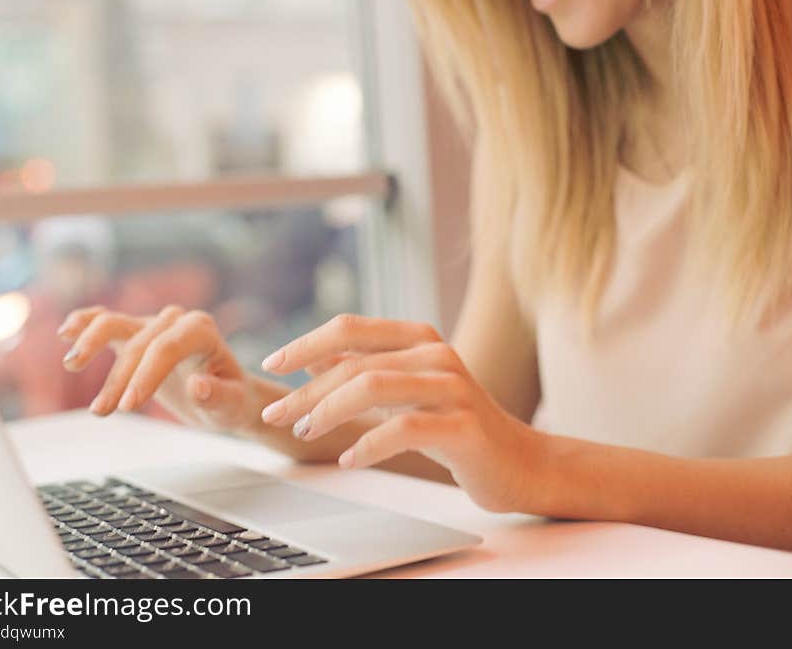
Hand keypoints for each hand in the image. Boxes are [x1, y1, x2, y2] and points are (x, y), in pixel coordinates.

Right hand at [57, 305, 256, 429]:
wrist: (225, 395)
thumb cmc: (230, 399)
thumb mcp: (231, 405)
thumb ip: (218, 396)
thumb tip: (198, 386)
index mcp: (202, 330)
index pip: (166, 348)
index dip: (144, 375)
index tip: (128, 406)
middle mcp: (176, 320)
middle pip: (138, 342)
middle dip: (118, 378)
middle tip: (104, 412)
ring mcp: (152, 323)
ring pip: (113, 323)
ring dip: (90, 347)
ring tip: (72, 366)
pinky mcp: (134, 332)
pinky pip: (103, 319)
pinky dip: (84, 323)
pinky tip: (65, 334)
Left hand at [258, 314, 545, 512]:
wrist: (518, 462)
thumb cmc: (453, 426)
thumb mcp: (405, 391)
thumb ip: (364, 369)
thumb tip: (309, 357)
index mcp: (419, 337)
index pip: (350, 328)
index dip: (305, 343)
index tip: (273, 365)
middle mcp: (436, 353)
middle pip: (353, 362)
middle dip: (306, 391)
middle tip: (276, 416)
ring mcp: (453, 387)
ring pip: (373, 386)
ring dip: (328, 412)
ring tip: (306, 433)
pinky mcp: (464, 426)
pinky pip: (403, 429)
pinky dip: (367, 445)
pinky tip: (348, 460)